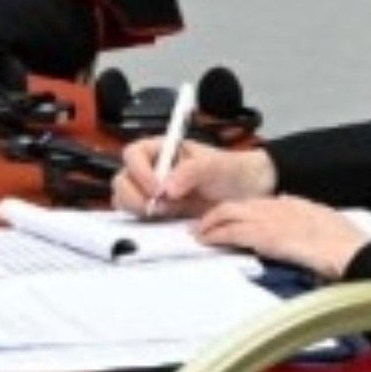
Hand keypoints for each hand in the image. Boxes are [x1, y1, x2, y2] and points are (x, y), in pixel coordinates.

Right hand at [110, 140, 275, 217]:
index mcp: (160, 150)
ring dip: (139, 209)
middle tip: (159, 207)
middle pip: (123, 180)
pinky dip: (146, 221)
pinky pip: (138, 217)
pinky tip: (168, 221)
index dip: (140, 171)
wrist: (247, 194)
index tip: (158, 189)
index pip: (133, 154)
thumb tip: (167, 188)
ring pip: (125, 199)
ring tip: (166, 213)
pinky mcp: (158, 212)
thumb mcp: (214, 165)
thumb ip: (190, 171)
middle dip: (136, 195)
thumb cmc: (231, 171)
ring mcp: (151, 192)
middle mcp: (151, 169)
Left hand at [194, 196, 370, 278]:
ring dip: (210, 224)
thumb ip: (304, 217)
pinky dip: (214, 235)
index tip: (228, 218)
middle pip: (236, 205)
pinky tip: (206, 241)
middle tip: (204, 225)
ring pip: (227, 214)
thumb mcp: (323, 222)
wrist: (349, 249)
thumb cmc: (343, 243)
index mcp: (291, 203)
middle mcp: (275, 206)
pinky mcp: (263, 235)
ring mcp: (268, 218)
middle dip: (217, 214)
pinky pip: (230, 231)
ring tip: (199, 234)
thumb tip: (291, 216)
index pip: (255, 203)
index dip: (239, 211)